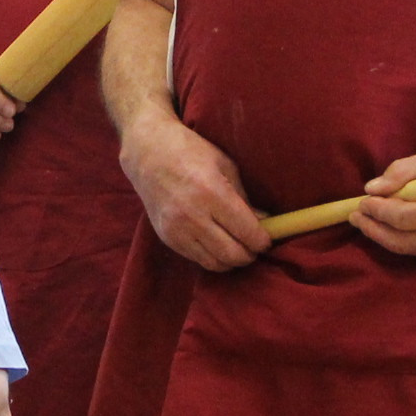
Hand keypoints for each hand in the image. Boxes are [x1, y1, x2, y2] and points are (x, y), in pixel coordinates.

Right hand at [122, 115, 267, 272]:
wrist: (147, 152)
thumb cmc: (191, 152)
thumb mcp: (225, 166)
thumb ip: (244, 198)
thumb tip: (264, 223)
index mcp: (211, 192)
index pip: (247, 231)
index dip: (263, 241)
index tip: (268, 238)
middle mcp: (192, 215)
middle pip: (233, 254)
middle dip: (250, 254)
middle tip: (255, 246)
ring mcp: (176, 229)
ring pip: (216, 263)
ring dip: (232, 260)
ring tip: (238, 247)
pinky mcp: (166, 237)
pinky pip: (197, 260)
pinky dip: (213, 257)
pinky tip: (218, 244)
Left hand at [353, 144, 415, 260]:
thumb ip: (402, 172)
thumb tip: (371, 188)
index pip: (400, 218)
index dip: (376, 211)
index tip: (361, 201)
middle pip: (401, 240)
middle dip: (374, 229)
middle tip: (355, 215)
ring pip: (409, 248)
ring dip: (384, 236)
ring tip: (365, 221)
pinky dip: (402, 239)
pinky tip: (387, 226)